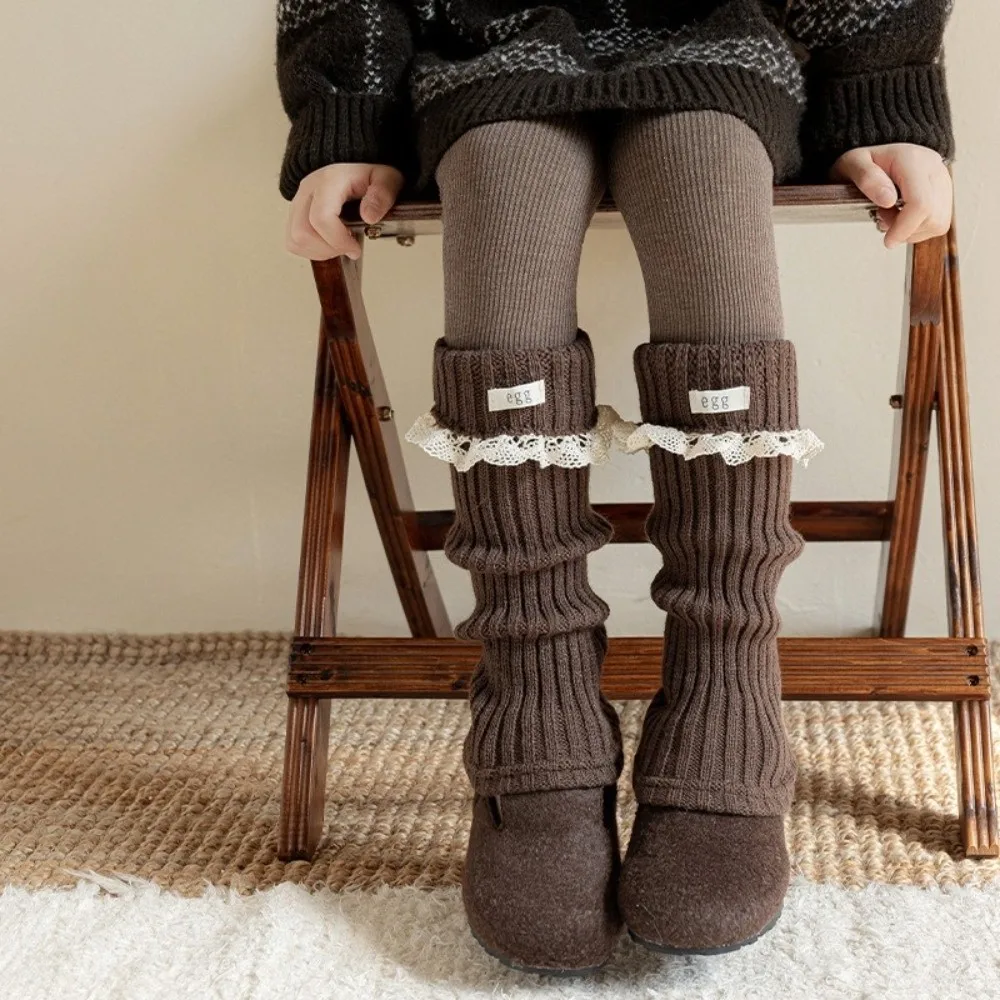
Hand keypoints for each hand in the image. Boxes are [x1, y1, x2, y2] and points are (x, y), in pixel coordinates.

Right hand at [285, 163, 403, 260]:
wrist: (353, 163)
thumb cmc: (367, 172)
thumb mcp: (385, 177)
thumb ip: (382, 194)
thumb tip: (369, 217)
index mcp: (329, 181)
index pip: (320, 218)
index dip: (338, 241)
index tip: (355, 248)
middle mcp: (308, 191)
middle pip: (302, 232)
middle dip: (328, 250)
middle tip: (348, 248)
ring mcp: (299, 202)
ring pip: (295, 239)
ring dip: (319, 252)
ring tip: (339, 246)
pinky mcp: (296, 213)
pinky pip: (293, 241)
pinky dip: (311, 250)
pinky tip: (329, 244)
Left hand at [830, 143, 952, 249]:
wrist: (879, 156)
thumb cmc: (865, 161)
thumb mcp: (853, 163)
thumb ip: (867, 179)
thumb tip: (888, 200)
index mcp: (913, 160)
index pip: (921, 203)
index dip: (904, 228)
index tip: (887, 241)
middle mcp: (935, 169)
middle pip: (932, 217)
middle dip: (905, 229)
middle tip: (882, 217)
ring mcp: (944, 182)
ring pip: (938, 223)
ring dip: (911, 231)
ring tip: (891, 215)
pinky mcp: (945, 194)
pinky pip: (938, 223)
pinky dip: (918, 229)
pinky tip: (902, 217)